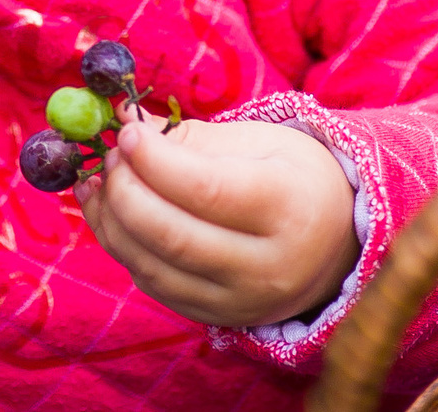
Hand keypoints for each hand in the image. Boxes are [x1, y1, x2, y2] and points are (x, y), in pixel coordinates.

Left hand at [79, 114, 358, 327]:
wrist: (335, 244)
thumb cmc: (293, 178)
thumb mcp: (259, 142)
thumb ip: (189, 136)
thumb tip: (123, 120)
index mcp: (288, 207)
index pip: (206, 189)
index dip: (154, 161)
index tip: (127, 135)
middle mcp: (268, 266)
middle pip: (173, 236)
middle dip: (125, 192)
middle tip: (111, 157)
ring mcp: (242, 301)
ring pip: (154, 268)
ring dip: (113, 221)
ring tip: (102, 181)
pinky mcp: (218, 318)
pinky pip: (155, 286)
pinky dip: (123, 247)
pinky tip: (110, 212)